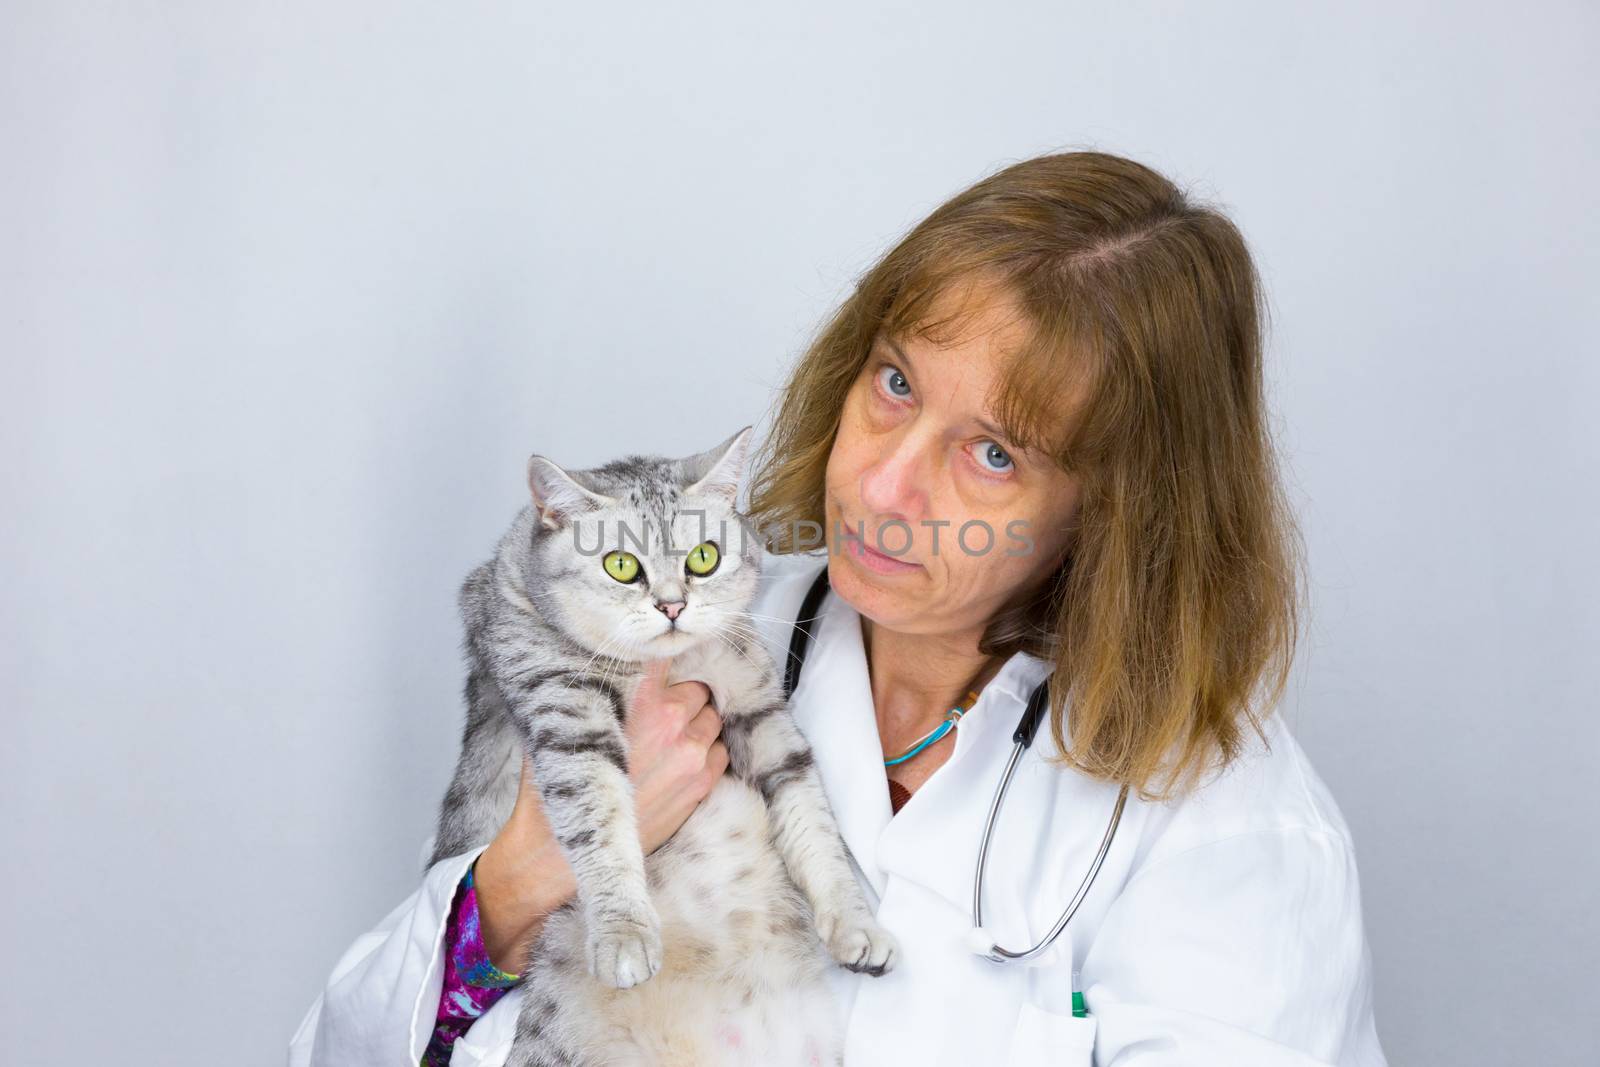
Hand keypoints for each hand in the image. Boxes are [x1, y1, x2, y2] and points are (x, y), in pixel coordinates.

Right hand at [472, 657, 728, 971]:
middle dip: (682, 697)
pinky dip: (706, 752)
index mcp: (638, 697)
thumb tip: (602, 662)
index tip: (662, 663)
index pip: (669, 656)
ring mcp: (690, 754)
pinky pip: (720, 752)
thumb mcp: (566, 721)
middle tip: (661, 711)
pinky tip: (680, 762)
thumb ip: (595, 688)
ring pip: (713, 720)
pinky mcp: (699, 785)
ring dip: (697, 725)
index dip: (666, 659)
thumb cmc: (556, 783)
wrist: (558, 850)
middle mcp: (670, 721)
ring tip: (670, 740)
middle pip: (698, 689)